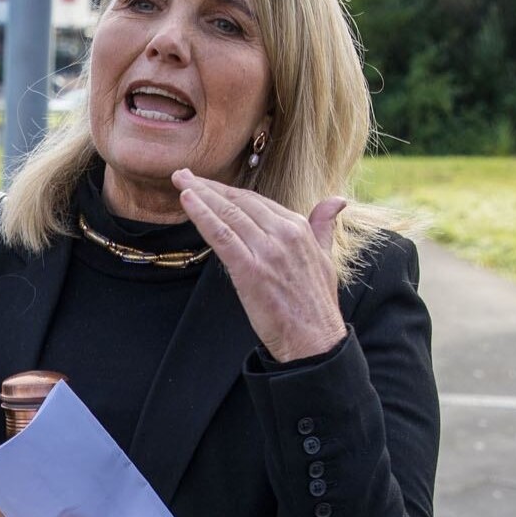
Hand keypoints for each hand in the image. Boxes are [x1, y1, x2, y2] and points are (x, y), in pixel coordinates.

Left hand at [174, 168, 350, 362]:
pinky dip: (202, 216)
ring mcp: (267, 250)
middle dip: (208, 186)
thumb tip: (336, 201)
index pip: (257, 201)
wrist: (314, 341)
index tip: (207, 184)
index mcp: (299, 228)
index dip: (228, 191)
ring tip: (179, 181)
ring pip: (228, 214)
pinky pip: (221, 235)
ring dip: (200, 195)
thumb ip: (323, 226)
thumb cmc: (316, 304)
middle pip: (239, 202)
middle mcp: (284, 233)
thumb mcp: (326, 257)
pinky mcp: (251, 269)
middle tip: (183, 175)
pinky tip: (187, 201)